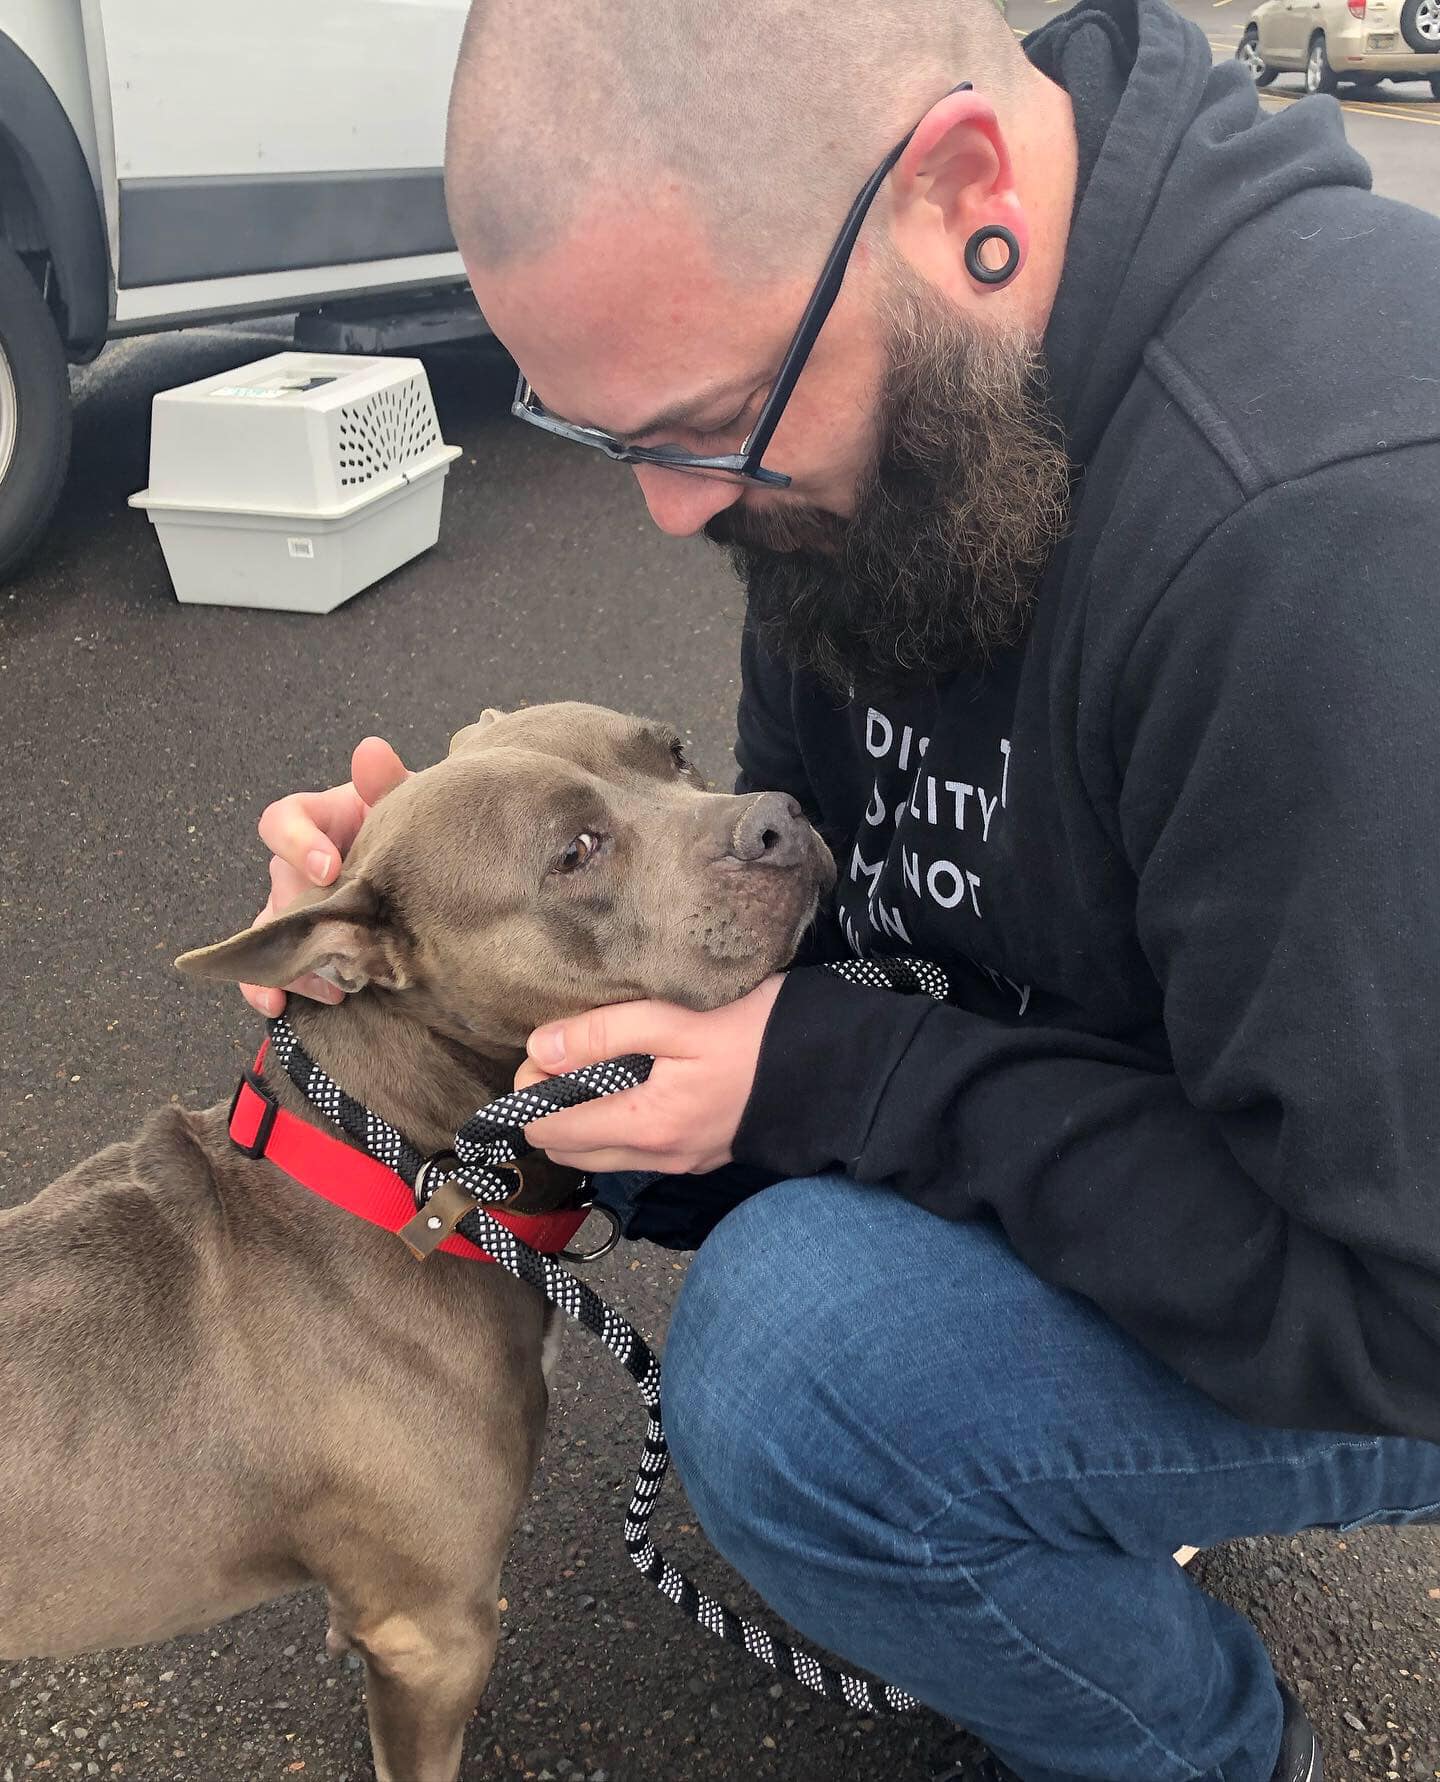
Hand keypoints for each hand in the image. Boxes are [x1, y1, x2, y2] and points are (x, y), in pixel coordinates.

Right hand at [240, 737, 409, 1015]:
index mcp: (317, 820)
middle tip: (339, 938)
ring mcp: (299, 907)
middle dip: (303, 916)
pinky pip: (270, 967)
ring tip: (330, 984)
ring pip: (272, 933)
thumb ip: (386, 782)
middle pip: (279, 886)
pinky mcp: (305, 944)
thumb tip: (372, 752)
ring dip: (293, 961)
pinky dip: (266, 987)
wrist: (434, 866)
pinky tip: (278, 1007)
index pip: (282, 821)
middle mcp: (299, 864)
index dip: (298, 844)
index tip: (329, 868)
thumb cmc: (412, 827)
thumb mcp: (405, 802)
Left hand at [515, 975, 785, 1174]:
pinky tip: (633, 1083)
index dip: (529, 1095)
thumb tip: (540, 1049)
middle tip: (562, 1058)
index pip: (550, 1132)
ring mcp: (682, 1161)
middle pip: (570, 1152)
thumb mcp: (676, 1020)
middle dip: (549, 1111)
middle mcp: (659, 1156)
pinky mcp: (701, 1155)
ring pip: (602, 1155)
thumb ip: (604, 1034)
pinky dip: (616, 1125)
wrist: (835, 1066)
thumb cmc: (758, 1034)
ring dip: (582, 1120)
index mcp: (647, 1125)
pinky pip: (636, 1151)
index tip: (541, 1054)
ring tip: (594, 1067)